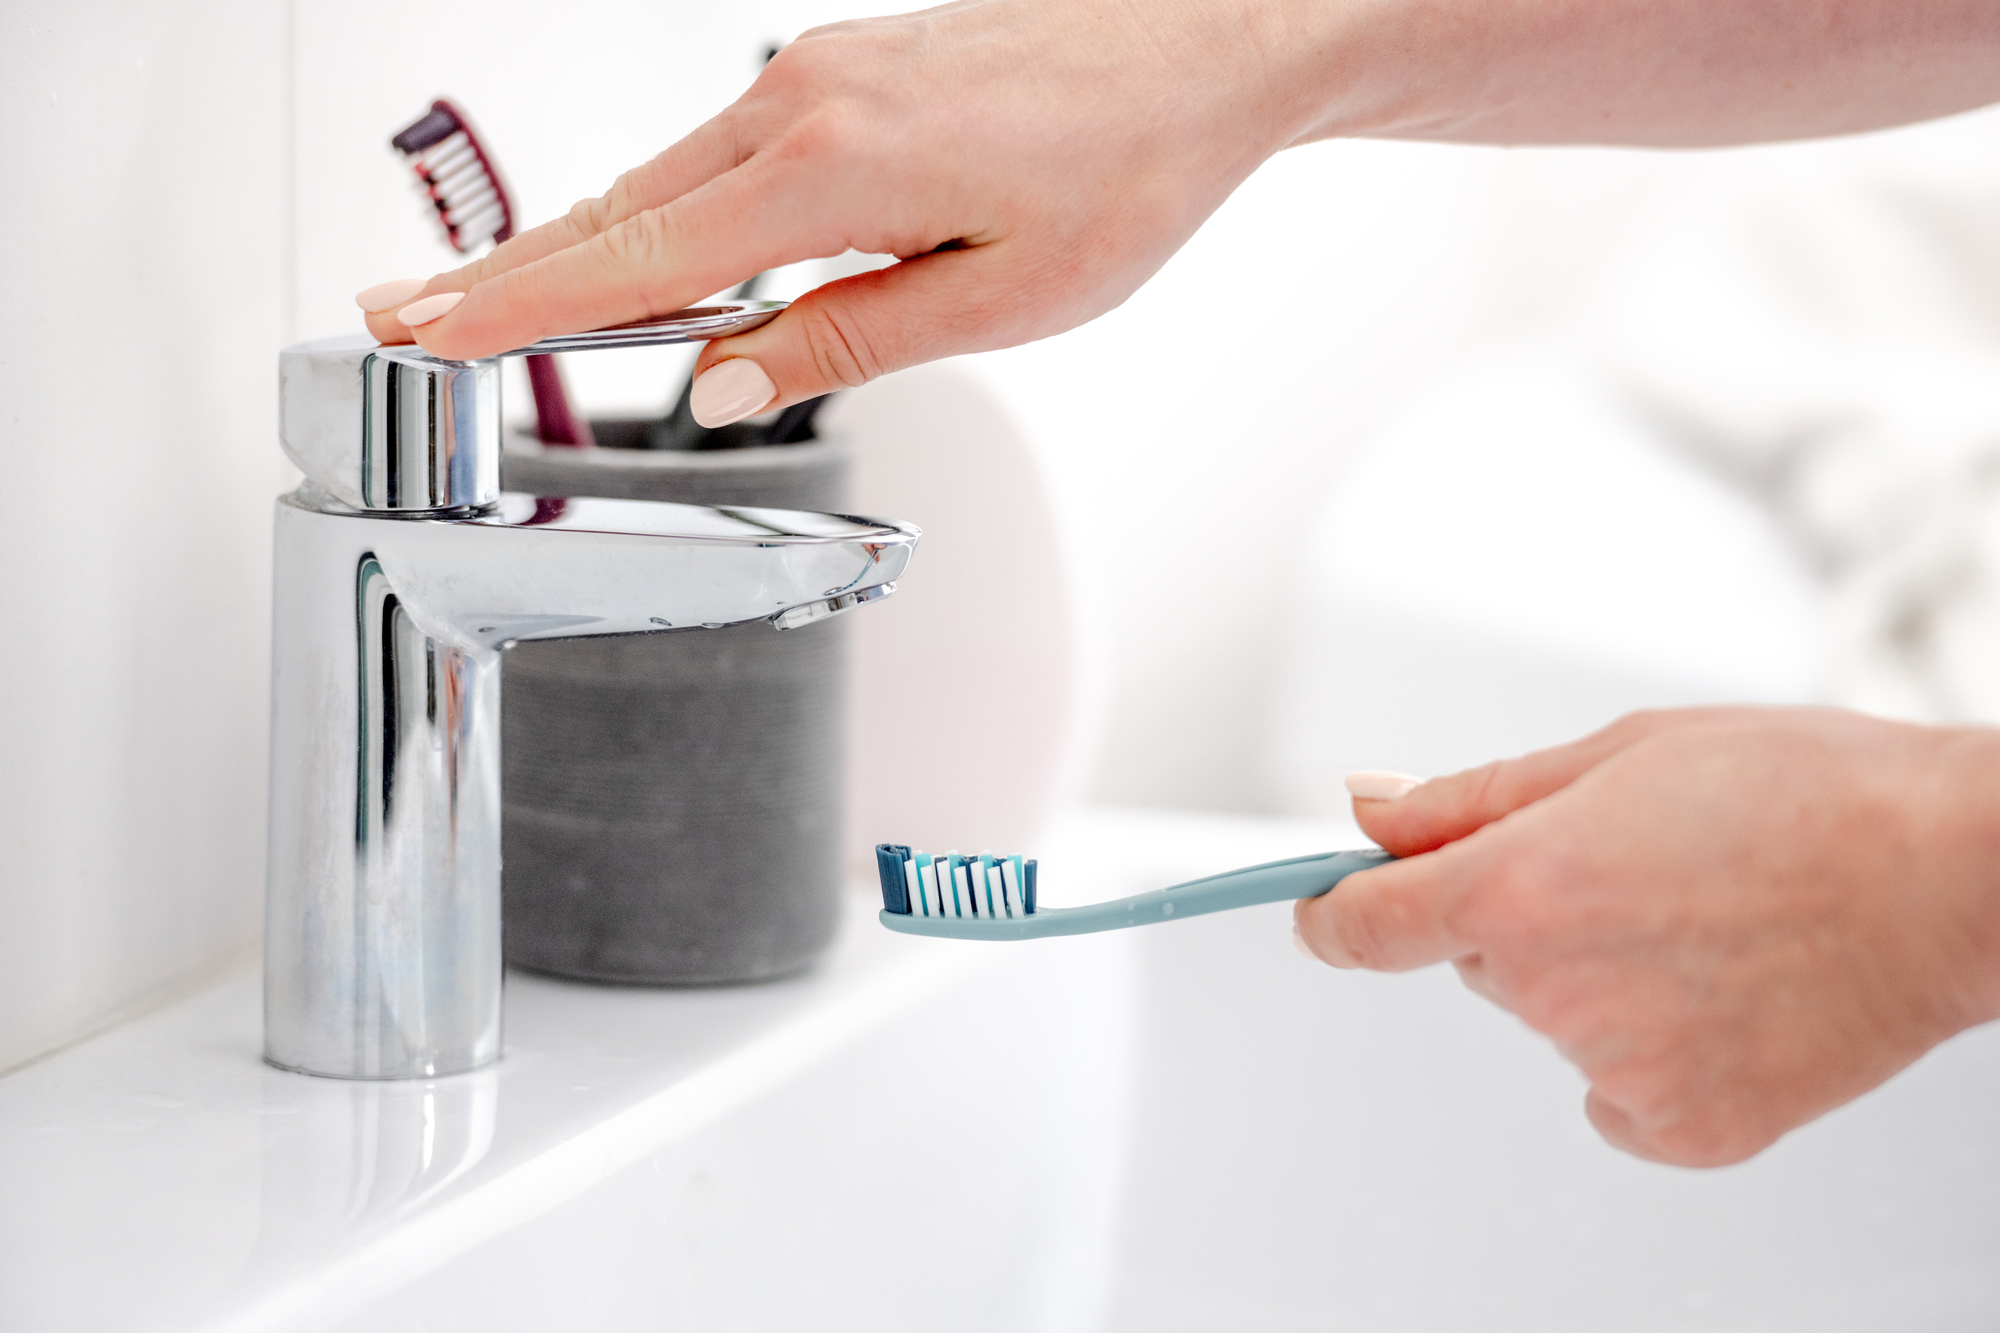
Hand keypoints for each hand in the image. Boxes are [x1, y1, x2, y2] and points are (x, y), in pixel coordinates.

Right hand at [355, 0, 1998, 426]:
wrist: (1208, 43)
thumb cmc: (1131, 166)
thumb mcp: (999, 302)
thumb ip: (847, 342)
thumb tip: (723, 384)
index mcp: (832, 171)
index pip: (636, 263)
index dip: (518, 310)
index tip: (420, 333)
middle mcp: (801, 104)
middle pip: (620, 213)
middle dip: (505, 279)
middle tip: (399, 323)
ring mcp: (815, 74)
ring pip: (665, 181)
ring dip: (580, 248)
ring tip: (489, 310)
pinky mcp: (842, 68)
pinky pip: (721, 152)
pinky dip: (662, 208)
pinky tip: (643, 257)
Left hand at [1294, 707, 1999, 1166]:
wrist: (1952, 876)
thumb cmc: (1809, 795)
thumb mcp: (1616, 754)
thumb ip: (1473, 797)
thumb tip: (1373, 810)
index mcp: (1519, 889)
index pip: (1364, 925)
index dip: (1335, 910)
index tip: (1325, 906)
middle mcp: (1551, 990)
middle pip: (1476, 957)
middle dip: (1521, 912)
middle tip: (1630, 870)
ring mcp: (1616, 1069)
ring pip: (1551, 1015)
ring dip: (1595, 976)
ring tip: (1703, 919)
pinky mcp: (1683, 1128)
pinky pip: (1615, 1090)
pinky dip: (1650, 1049)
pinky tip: (1719, 995)